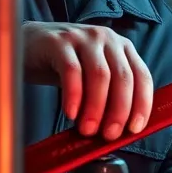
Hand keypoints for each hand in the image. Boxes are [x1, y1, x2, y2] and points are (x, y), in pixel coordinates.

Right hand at [22, 21, 153, 139]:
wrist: (28, 45)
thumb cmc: (65, 67)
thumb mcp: (93, 77)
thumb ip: (109, 96)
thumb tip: (120, 131)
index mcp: (123, 47)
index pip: (142, 76)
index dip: (142, 104)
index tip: (135, 129)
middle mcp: (107, 39)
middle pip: (123, 77)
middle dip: (119, 110)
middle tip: (110, 135)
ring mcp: (83, 37)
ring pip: (99, 75)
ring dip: (96, 107)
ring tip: (88, 129)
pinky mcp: (59, 42)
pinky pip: (72, 71)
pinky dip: (74, 95)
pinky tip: (71, 113)